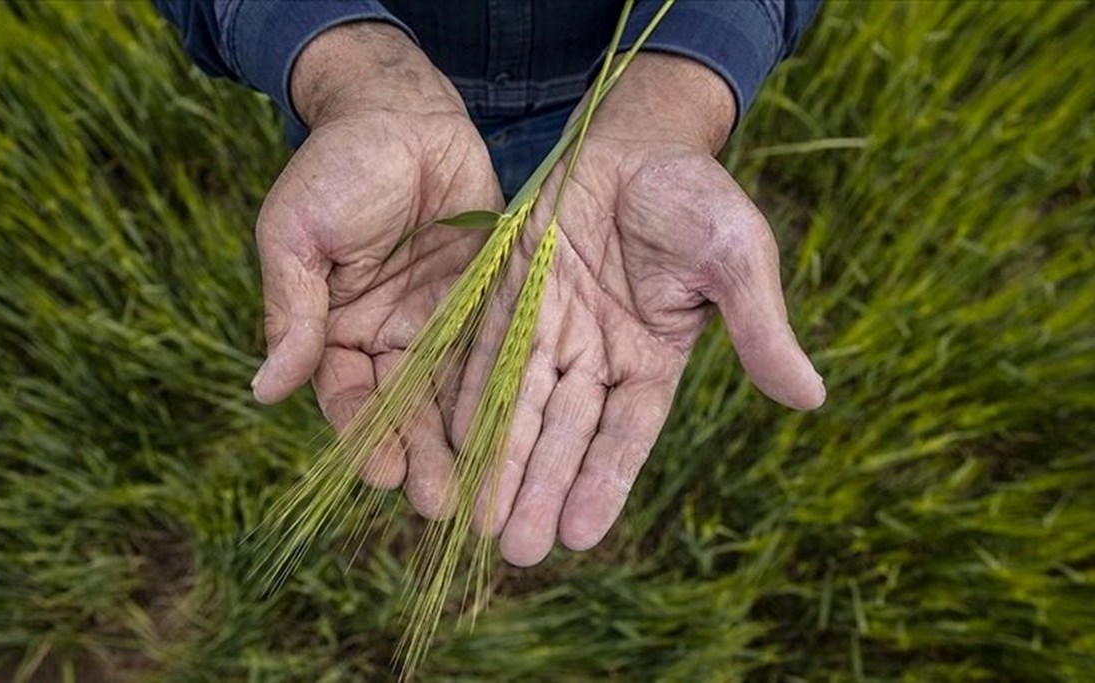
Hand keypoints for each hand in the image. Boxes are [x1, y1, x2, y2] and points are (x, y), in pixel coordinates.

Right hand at [251, 22, 501, 515]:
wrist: (402, 111)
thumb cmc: (337, 167)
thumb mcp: (298, 235)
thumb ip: (291, 312)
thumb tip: (264, 392)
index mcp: (337, 329)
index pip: (348, 397)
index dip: (362, 435)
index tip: (379, 473)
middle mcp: (389, 337)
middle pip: (405, 410)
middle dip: (420, 457)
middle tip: (442, 504)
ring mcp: (440, 321)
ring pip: (452, 394)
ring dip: (464, 442)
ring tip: (482, 490)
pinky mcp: (486, 300)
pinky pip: (494, 353)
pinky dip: (502, 393)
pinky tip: (518, 432)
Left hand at [452, 54, 825, 565]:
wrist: (635, 137)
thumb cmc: (696, 197)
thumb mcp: (737, 258)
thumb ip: (761, 327)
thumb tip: (811, 398)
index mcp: (652, 359)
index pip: (625, 434)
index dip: (602, 481)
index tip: (580, 535)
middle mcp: (596, 356)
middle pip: (564, 435)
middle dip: (540, 489)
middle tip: (517, 551)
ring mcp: (549, 328)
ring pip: (519, 405)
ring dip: (500, 460)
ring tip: (478, 519)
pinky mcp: (507, 295)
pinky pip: (484, 351)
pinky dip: (466, 394)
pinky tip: (447, 441)